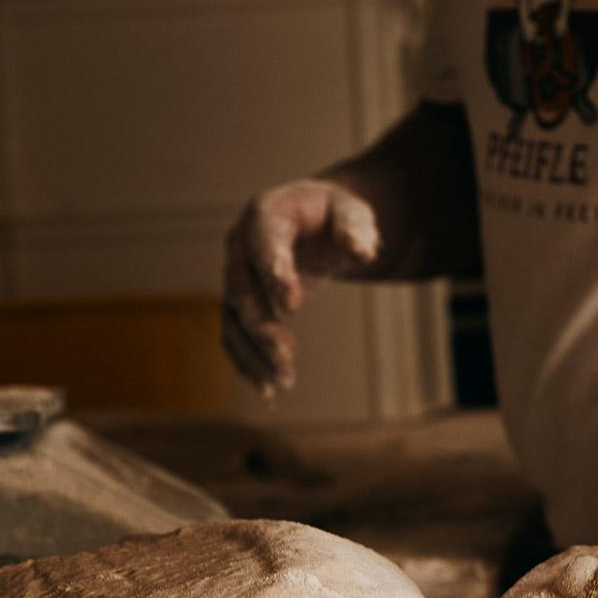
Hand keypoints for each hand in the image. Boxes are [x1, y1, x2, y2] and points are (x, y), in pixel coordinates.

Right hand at [221, 179, 379, 393]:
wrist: (312, 219)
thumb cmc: (332, 214)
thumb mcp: (351, 210)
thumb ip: (355, 228)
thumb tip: (363, 251)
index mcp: (266, 215)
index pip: (263, 244)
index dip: (275, 274)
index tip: (292, 307)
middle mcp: (241, 246)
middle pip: (241, 289)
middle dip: (261, 325)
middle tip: (285, 354)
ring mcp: (237, 275)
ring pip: (234, 319)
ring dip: (254, 353)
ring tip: (280, 383)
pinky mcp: (241, 302)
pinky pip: (236, 334)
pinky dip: (248, 361)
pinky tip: (268, 387)